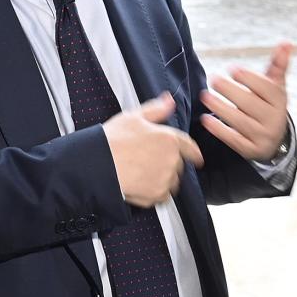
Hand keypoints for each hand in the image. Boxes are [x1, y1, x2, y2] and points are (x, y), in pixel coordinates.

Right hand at [104, 93, 203, 207]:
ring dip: (162, 177)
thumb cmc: (114, 139)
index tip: (197, 158)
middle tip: (147, 160)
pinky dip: (154, 191)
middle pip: (177, 164)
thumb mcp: (134, 117)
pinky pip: (160, 195)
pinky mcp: (155, 196)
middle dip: (167, 162)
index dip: (194, 152)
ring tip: (142, 172)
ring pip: (170, 181)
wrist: (99, 165)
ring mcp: (164, 180)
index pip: (189, 147)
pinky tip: (140, 183)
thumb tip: (169, 100)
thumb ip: (156, 109)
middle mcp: (171, 161)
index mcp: (169, 140)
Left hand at [200, 42, 291, 160]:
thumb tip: (286, 42)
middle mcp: (274, 120)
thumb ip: (277, 65)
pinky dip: (219, 130)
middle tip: (213, 79)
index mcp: (280, 101)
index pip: (266, 88)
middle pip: (251, 104)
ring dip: (221, 108)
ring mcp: (263, 136)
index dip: (249, 78)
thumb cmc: (268, 104)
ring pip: (241, 121)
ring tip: (205, 96)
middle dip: (231, 91)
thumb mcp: (275, 86)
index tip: (232, 69)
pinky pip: (234, 140)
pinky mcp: (251, 150)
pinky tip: (206, 119)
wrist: (273, 139)